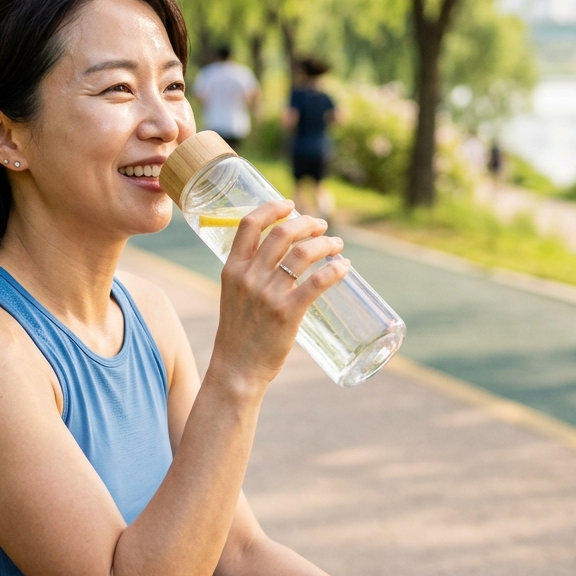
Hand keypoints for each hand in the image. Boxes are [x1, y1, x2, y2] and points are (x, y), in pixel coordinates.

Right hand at [211, 200, 347, 385]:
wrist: (236, 369)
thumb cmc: (237, 334)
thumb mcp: (233, 296)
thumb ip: (249, 275)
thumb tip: (279, 258)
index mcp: (232, 269)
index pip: (249, 225)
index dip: (272, 209)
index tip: (290, 206)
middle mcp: (249, 276)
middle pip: (282, 233)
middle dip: (307, 223)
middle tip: (322, 226)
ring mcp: (268, 294)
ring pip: (303, 253)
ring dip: (325, 243)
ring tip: (337, 246)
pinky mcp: (287, 313)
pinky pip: (317, 282)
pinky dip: (335, 270)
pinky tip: (344, 268)